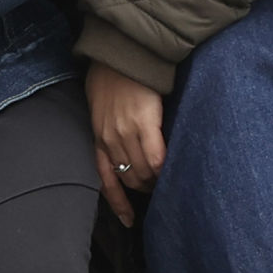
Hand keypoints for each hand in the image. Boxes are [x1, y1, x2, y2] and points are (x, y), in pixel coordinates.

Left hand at [85, 63, 167, 226]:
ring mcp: (125, 133)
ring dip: (158, 181)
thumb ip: (111, 127)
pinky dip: (165, 169)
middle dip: (146, 190)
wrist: (120, 50)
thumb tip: (127, 145)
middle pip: (130, 179)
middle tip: (162, 190)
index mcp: (98, 137)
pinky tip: (174, 172)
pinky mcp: (144, 123)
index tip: (129, 221)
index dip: (119, 204)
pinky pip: (157, 158)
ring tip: (171, 180)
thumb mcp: (101, 105)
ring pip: (144, 172)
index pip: (106, 181)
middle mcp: (108, 139)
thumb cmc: (112, 74)